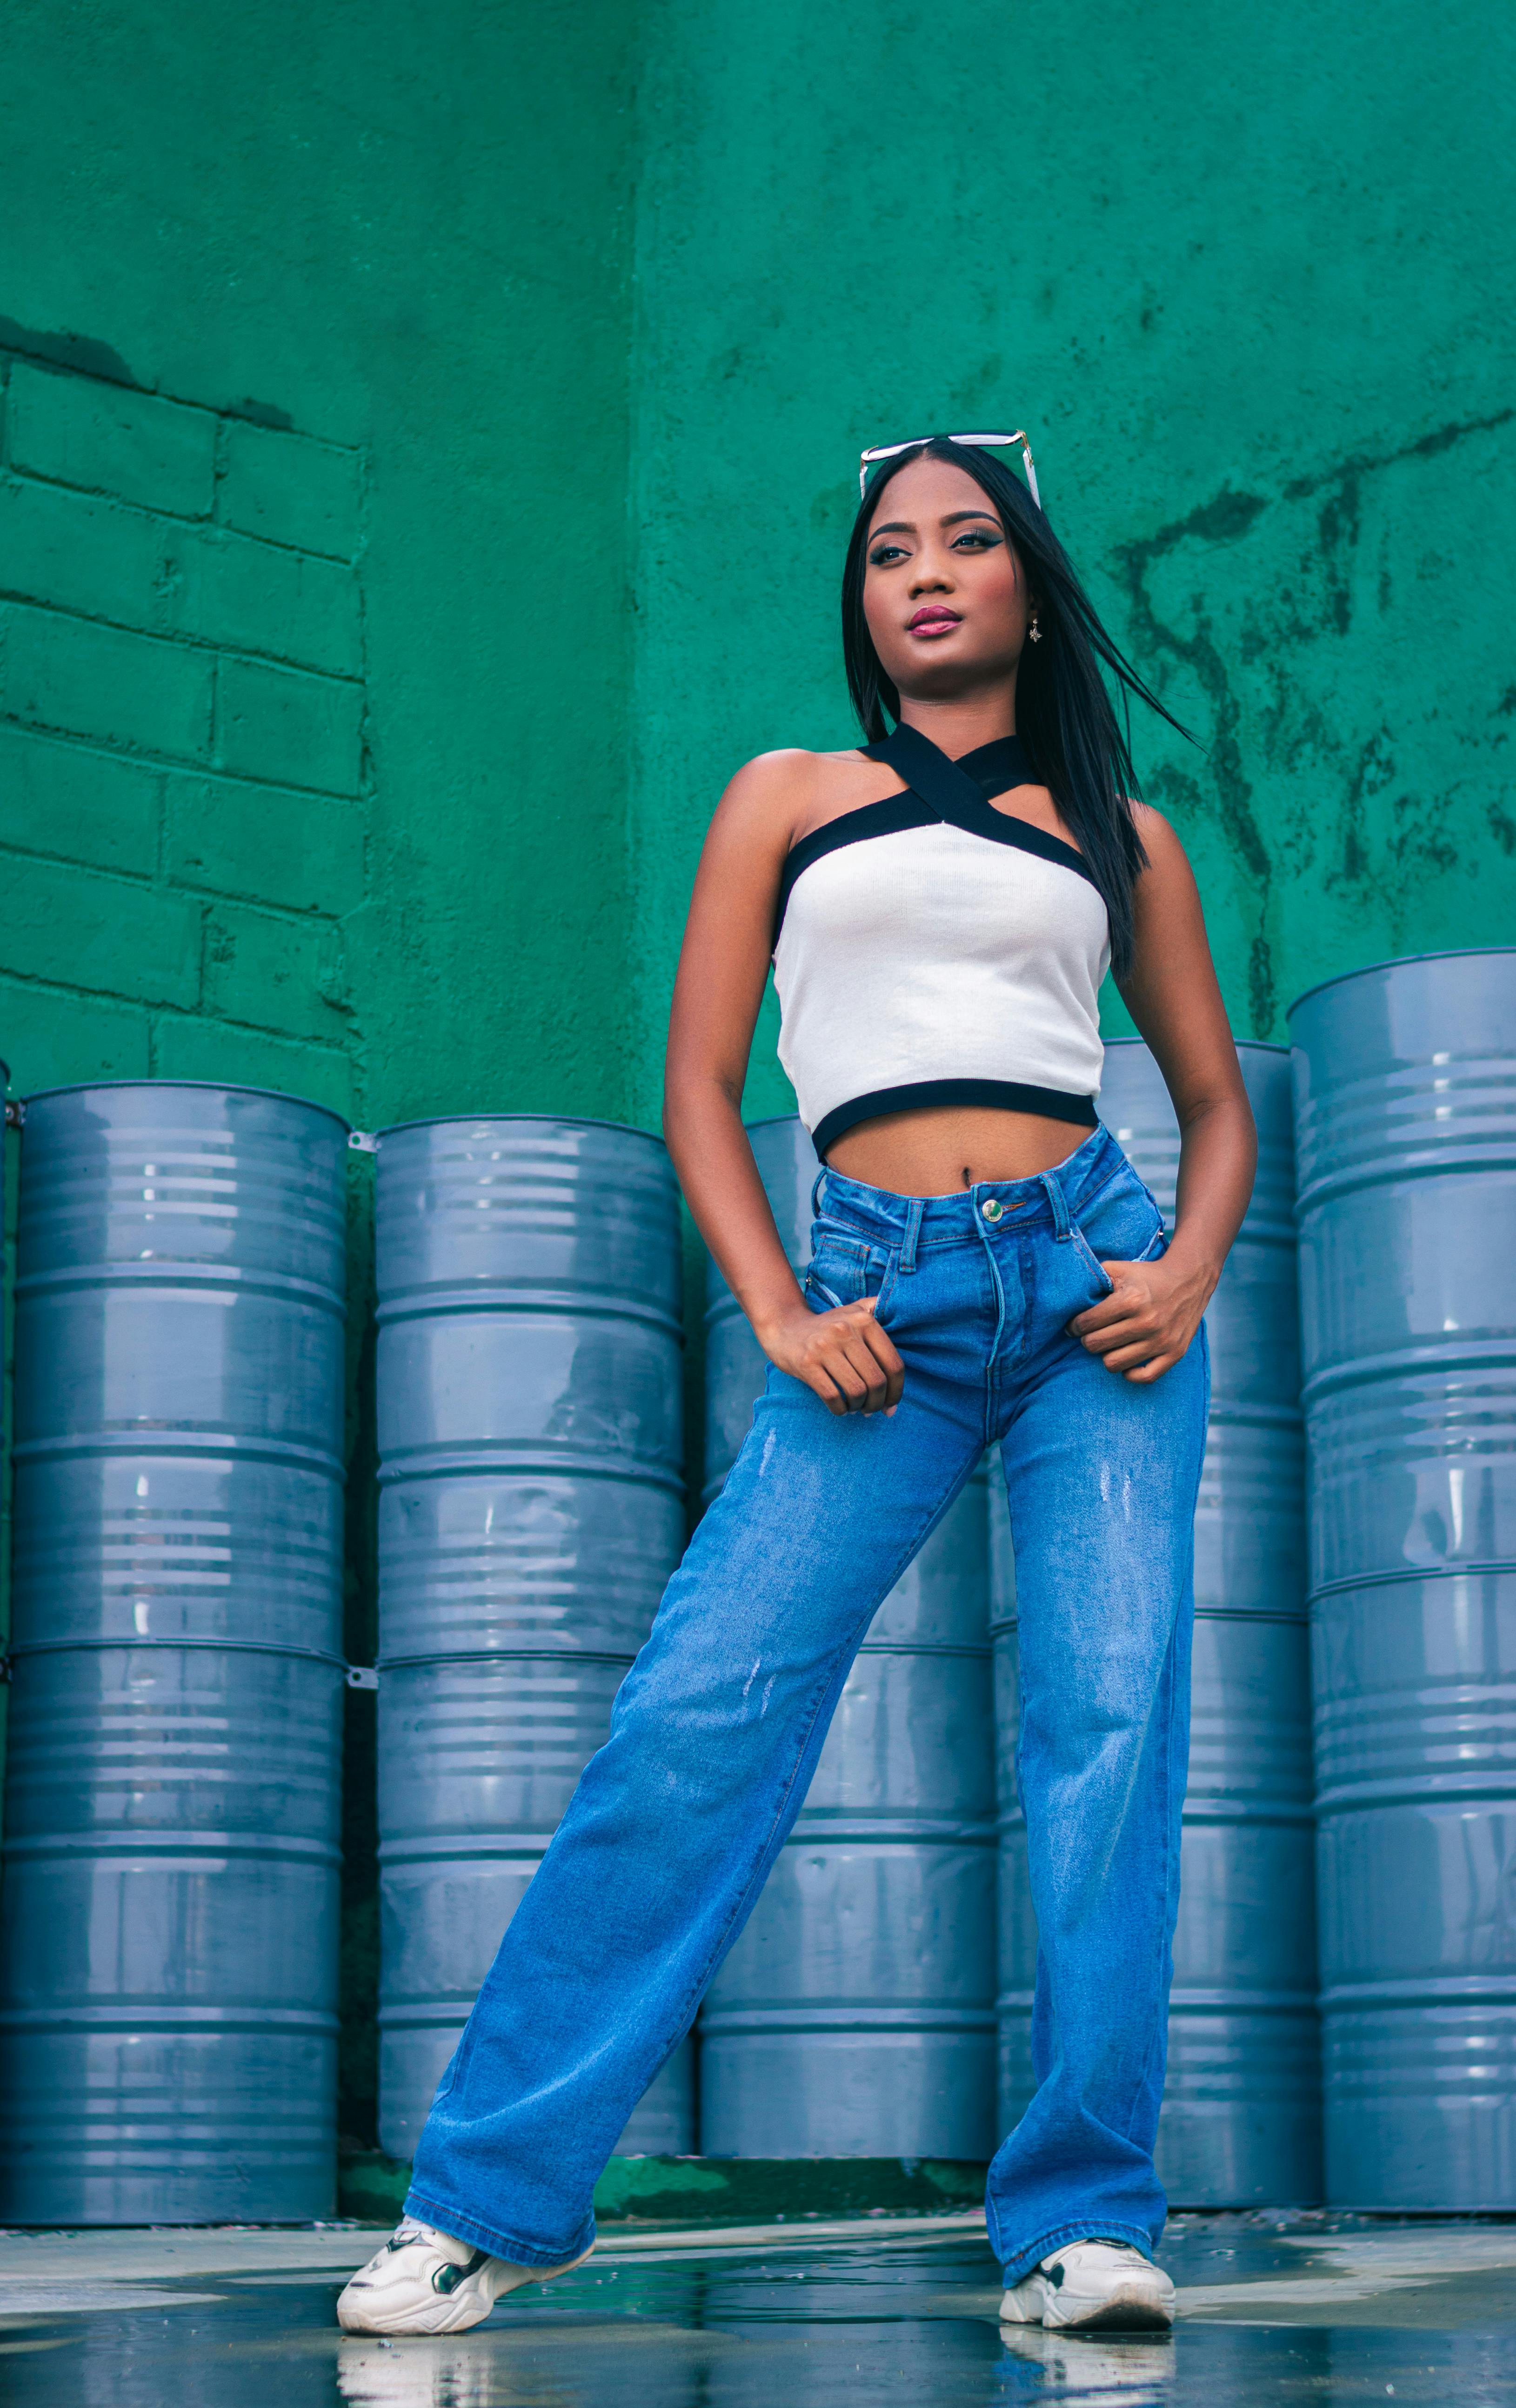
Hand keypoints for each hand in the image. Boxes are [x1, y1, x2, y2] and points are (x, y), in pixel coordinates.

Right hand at [757, 1296, 904, 1415]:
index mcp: (863, 1320)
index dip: (898, 1390)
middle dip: (878, 1403)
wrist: (784, 1327)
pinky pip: (833, 1397)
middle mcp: (845, 1331)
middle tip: (873, 1409)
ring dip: (860, 1407)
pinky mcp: (806, 1364)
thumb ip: (881, 1314)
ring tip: (857, 1408)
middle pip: (877, 1381)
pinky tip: (841, 1409)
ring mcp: (824, 1347)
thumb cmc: (827, 1327)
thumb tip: (907, 1328)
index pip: (894, 1363)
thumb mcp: (854, 1311)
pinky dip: (841, 1410)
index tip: (892, 1404)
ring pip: (857, 1391)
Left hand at [1067, 1252, 1213, 1382]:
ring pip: (1113, 1364)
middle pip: (1096, 1345)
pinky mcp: (1175, 1353)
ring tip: (1110, 1344)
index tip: (1075, 1326)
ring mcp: (1162, 1340)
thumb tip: (1068, 1295)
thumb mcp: (1120, 1269)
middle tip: (1092, 1333)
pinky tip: (1126, 1360)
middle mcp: (1147, 1322)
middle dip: (1088, 1339)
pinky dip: (1130, 1373)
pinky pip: (1144, 1377)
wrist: (1189, 1279)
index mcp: (1131, 1300)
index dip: (1074, 1326)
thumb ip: (1094, 1278)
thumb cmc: (1147, 1276)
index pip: (1087, 1323)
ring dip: (1106, 1355)